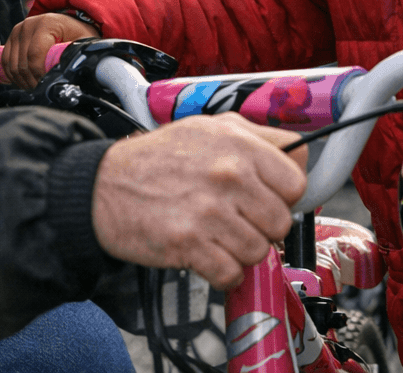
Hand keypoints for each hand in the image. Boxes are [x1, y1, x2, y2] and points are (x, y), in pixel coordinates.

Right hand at [2, 13, 97, 87]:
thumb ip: (76, 56)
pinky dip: (13, 75)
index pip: (35, 54)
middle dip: (31, 80)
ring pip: (12, 64)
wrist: (68, 24)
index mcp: (46, 23)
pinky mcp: (12, 38)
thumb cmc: (76, 33)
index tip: (48, 84)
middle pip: (22, 61)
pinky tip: (24, 81)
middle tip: (41, 89)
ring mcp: (18, 31)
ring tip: (34, 87)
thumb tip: (71, 74)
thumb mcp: (82, 42)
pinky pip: (6, 61)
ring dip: (22, 80)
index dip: (39, 74)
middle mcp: (28, 25)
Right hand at [92, 114, 307, 288]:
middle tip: (240, 221)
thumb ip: (259, 138)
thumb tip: (299, 157)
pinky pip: (232, 274)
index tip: (268, 199)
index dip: (284, 196)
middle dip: (263, 227)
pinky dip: (223, 273)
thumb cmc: (159, 158)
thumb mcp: (211, 127)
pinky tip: (208, 256)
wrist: (102, 186)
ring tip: (220, 237)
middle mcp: (229, 176)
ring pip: (259, 251)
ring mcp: (210, 212)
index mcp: (239, 144)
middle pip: (281, 221)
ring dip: (242, 251)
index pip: (297, 182)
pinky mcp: (189, 245)